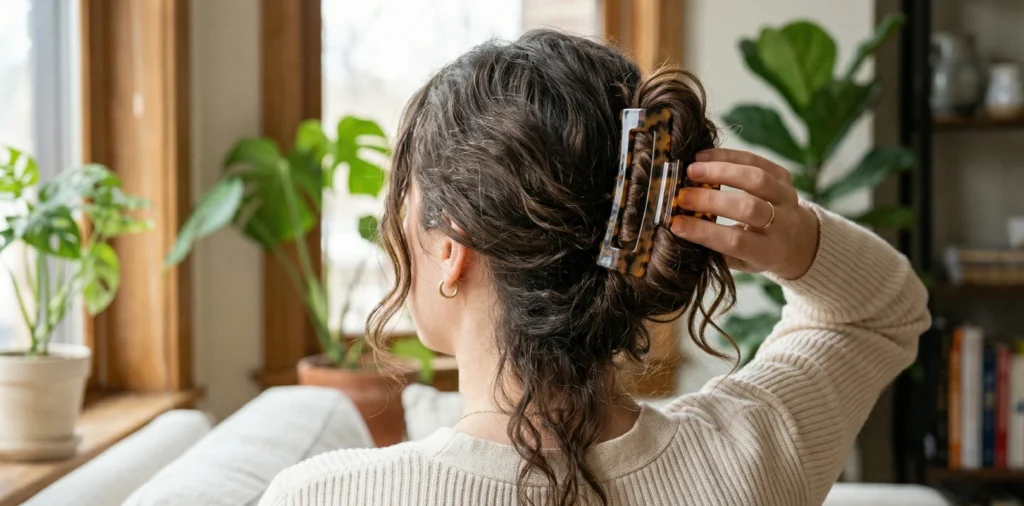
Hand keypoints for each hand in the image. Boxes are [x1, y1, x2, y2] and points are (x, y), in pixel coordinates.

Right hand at [670, 148, 819, 279]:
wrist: (798, 240)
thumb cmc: (759, 253)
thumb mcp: (741, 261)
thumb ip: (715, 249)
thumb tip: (679, 227)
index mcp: (768, 251)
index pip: (735, 241)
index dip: (704, 232)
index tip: (676, 223)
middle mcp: (783, 224)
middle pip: (748, 208)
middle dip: (711, 200)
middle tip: (681, 195)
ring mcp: (787, 197)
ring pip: (756, 179)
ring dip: (721, 171)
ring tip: (692, 170)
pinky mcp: (784, 177)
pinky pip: (757, 161)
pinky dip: (729, 156)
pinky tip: (704, 156)